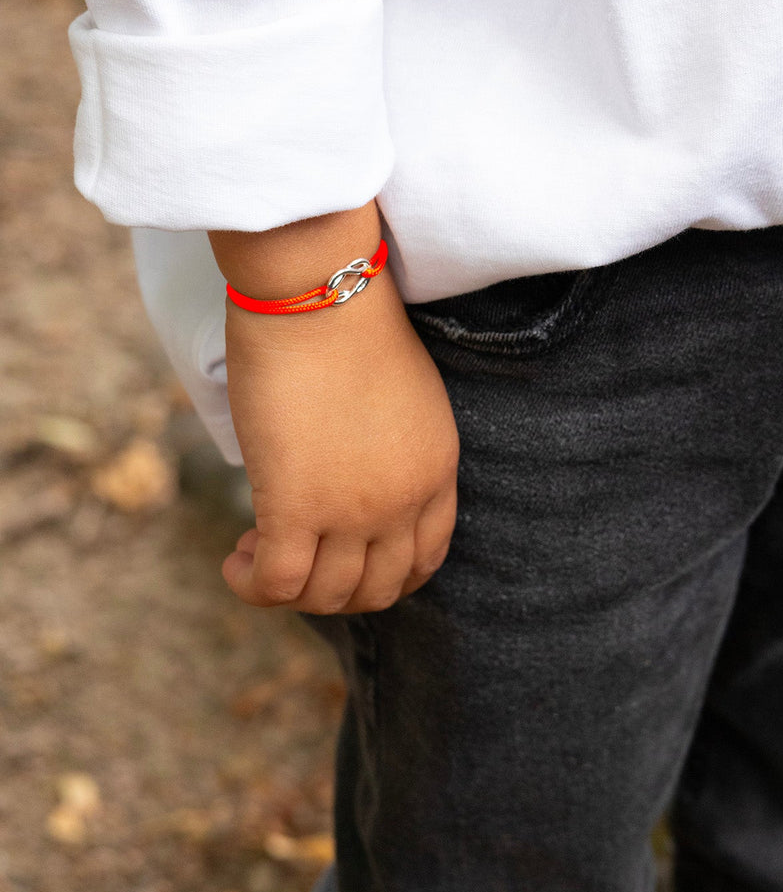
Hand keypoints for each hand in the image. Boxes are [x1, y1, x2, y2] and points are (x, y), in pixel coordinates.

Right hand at [219, 247, 459, 614]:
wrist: (319, 295)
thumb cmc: (350, 327)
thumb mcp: (405, 401)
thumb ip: (392, 451)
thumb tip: (348, 476)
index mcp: (436, 473)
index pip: (424, 560)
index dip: (381, 575)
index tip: (344, 558)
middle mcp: (402, 502)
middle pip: (375, 590)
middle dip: (333, 589)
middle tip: (295, 556)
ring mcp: (353, 511)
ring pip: (326, 596)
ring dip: (289, 589)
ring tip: (257, 552)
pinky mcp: (295, 507)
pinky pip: (277, 582)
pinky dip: (252, 585)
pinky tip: (237, 559)